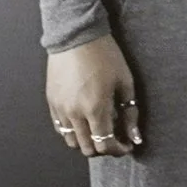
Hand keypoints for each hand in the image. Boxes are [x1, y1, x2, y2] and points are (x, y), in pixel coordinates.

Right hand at [46, 34, 142, 157]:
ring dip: (87, 142)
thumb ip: (130, 113)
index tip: (127, 145)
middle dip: (104, 148)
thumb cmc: (104, 55)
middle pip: (88, 148)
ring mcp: (60, 109)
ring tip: (99, 129)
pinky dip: (73, 131)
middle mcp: (75, 114)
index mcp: (95, 109)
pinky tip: (84, 120)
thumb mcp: (125, 82)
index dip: (119, 150)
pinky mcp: (51, 102)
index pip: (106, 145)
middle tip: (115, 138)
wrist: (76, 36)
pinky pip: (60, 128)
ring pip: (72, 141)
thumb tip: (135, 137)